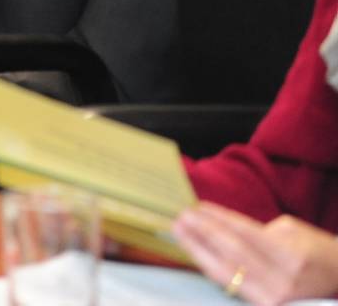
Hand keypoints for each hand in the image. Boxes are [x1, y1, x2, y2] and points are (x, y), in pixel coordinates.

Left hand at [175, 203, 337, 304]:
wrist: (337, 281)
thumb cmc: (315, 251)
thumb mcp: (294, 233)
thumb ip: (259, 231)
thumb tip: (221, 226)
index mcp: (291, 256)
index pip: (246, 234)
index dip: (219, 219)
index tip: (197, 206)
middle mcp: (281, 279)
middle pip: (232, 253)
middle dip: (204, 232)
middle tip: (182, 215)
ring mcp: (272, 297)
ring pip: (226, 271)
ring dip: (198, 249)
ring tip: (180, 231)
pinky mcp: (263, 305)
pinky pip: (230, 283)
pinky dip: (209, 265)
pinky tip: (195, 251)